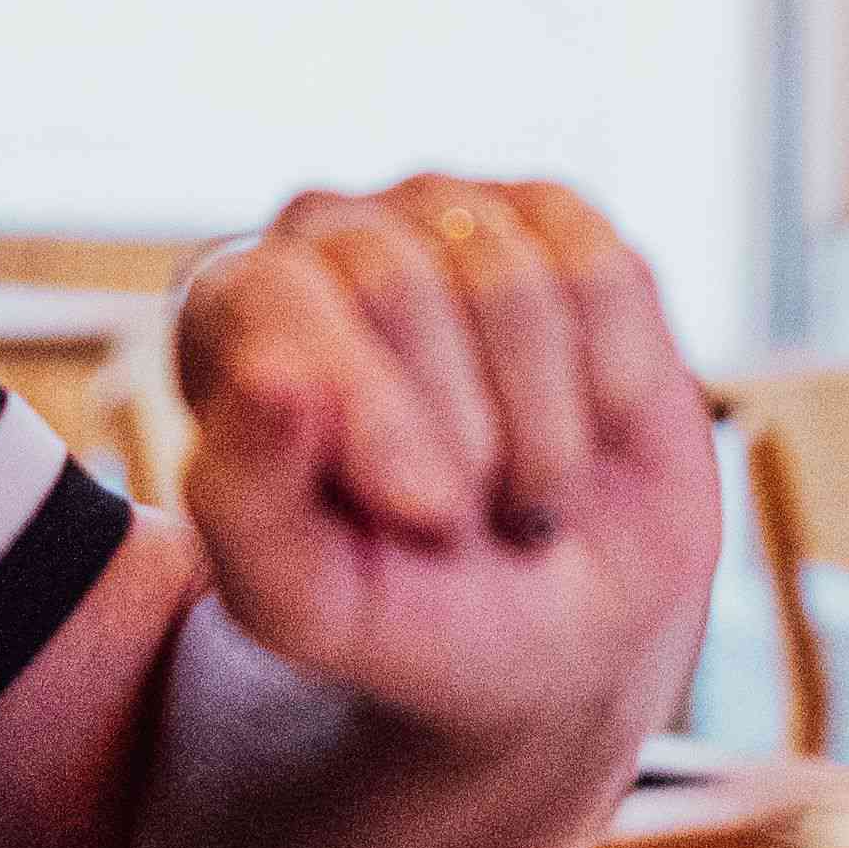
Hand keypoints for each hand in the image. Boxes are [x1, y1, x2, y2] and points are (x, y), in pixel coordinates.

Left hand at [170, 178, 722, 759]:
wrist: (561, 630)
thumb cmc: (408, 612)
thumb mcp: (306, 601)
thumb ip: (246, 500)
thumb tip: (270, 375)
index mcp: (236, 313)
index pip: (283, 301)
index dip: (368, 411)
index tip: (425, 513)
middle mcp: (333, 239)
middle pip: (393, 279)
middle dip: (455, 433)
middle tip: (463, 522)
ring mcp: (451, 217)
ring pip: (509, 279)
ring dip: (539, 430)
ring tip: (522, 497)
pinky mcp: (562, 226)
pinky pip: (602, 274)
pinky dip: (612, 383)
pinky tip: (589, 433)